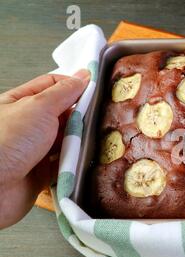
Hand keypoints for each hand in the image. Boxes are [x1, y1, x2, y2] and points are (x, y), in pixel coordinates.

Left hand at [0, 70, 89, 228]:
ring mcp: (35, 149)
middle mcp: (27, 125)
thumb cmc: (4, 144)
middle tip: (95, 118)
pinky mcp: (43, 172)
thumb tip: (83, 76)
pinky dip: (74, 163)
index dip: (74, 85)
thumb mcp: (39, 107)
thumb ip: (64, 92)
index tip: (96, 89)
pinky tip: (80, 160)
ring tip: (86, 142)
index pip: (53, 86)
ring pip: (67, 140)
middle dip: (80, 117)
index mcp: (20, 103)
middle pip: (64, 114)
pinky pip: (65, 164)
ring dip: (78, 142)